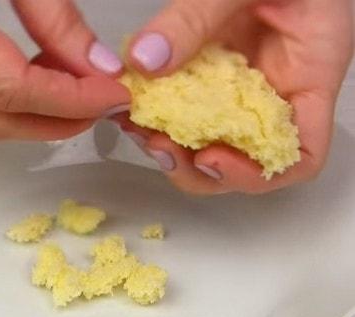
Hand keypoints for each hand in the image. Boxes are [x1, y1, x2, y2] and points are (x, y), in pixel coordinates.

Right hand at [0, 0, 130, 140]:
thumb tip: (98, 69)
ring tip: (70, 86)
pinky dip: (0, 101)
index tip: (113, 94)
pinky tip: (35, 72)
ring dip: (23, 117)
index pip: (8, 88)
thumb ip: (55, 15)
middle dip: (48, 122)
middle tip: (99, 102)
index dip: (67, 101)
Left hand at [117, 0, 353, 194]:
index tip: (209, 158)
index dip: (255, 173)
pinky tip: (133, 101)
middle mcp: (276, 87)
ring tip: (137, 126)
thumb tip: (145, 61)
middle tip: (155, 143)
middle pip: (244, 159)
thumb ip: (198, 15)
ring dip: (172, 143)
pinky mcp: (213, 65)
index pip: (297, 155)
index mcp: (309, 74)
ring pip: (211, 136)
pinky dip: (160, 109)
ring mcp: (242, 79)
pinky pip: (187, 101)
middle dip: (197, 165)